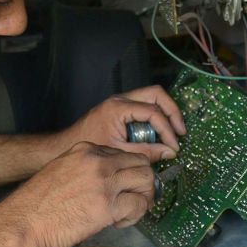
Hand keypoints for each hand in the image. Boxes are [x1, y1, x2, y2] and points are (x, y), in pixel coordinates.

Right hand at [0, 141, 155, 246]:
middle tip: (135, 200)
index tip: (124, 187)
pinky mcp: (107, 206)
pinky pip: (139, 205)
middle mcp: (97, 161)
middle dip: (143, 183)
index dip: (129, 172)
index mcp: (85, 150)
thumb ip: (85, 170)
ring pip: (146, 181)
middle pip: (141, 163)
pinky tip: (119, 223)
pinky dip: (135, 215)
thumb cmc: (36, 205)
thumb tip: (107, 181)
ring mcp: (104, 182)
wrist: (22, 224)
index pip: (124, 154)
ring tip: (128, 212)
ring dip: (143, 197)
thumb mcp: (60, 171)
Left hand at [60, 85, 186, 161]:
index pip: (153, 112)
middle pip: (157, 94)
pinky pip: (144, 105)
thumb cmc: (89, 148)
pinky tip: (159, 133)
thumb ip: (146, 152)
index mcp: (119, 107)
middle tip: (180, 131)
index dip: (167, 129)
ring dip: (165, 112)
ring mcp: (121, 100)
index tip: (173, 145)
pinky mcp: (121, 107)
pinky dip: (155, 116)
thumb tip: (170, 152)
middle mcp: (121, 99)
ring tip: (173, 131)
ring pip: (152, 96)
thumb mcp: (120, 152)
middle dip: (172, 112)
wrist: (66, 145)